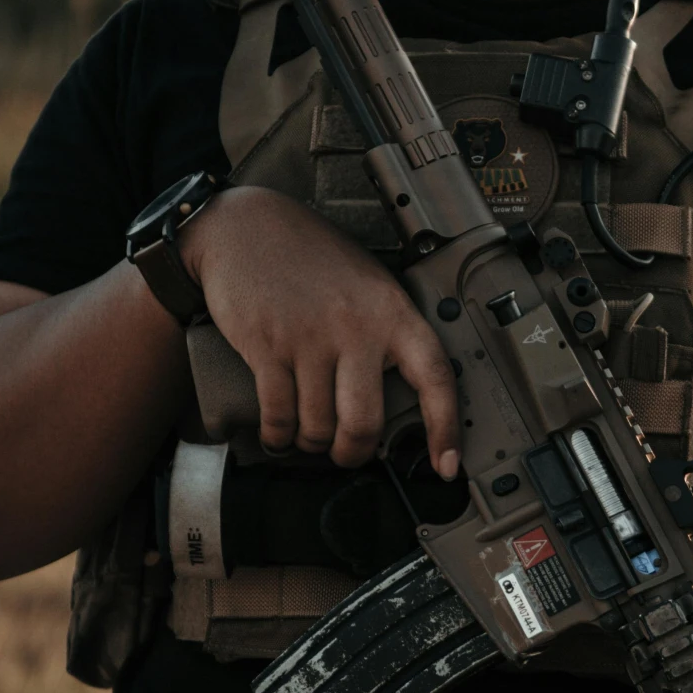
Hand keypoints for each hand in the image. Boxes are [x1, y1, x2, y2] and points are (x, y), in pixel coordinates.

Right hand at [181, 188, 459, 475]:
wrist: (245, 228)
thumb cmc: (308, 255)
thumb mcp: (366, 282)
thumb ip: (385, 331)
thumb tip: (398, 394)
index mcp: (391, 310)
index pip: (435, 376)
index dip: (445, 428)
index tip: (447, 464)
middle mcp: (355, 326)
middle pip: (364, 423)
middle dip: (353, 453)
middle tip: (347, 452)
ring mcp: (310, 338)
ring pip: (318, 427)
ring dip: (311, 444)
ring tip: (307, 437)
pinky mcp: (268, 347)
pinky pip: (279, 415)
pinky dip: (278, 436)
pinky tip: (279, 434)